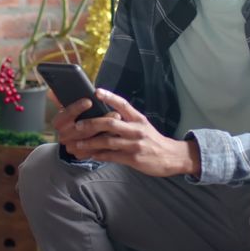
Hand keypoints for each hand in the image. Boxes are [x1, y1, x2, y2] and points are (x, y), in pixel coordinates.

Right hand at [51, 96, 120, 147]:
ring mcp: (72, 148)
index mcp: (58, 123)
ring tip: (118, 123)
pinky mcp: (81, 155)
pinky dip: (107, 143)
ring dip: (106, 131)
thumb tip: (51, 91)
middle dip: (97, 121)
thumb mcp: (69, 109)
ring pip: (90, 141)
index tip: (89, 101)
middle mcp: (63, 137)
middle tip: (114, 113)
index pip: (65, 116)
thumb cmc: (75, 119)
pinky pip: (95, 151)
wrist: (76, 140)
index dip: (76, 108)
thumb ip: (61, 99)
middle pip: (79, 130)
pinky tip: (117, 135)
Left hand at [68, 89, 200, 177]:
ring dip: (91, 142)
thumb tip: (107, 116)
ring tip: (78, 144)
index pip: (123, 104)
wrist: (171, 156)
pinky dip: (99, 155)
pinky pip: (112, 156)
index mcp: (138, 119)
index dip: (110, 97)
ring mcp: (134, 144)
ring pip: (108, 141)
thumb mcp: (143, 125)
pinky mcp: (133, 158)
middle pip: (111, 123)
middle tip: (78, 125)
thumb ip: (127, 120)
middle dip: (92, 123)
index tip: (96, 91)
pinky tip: (91, 155)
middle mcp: (136, 129)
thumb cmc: (153, 140)